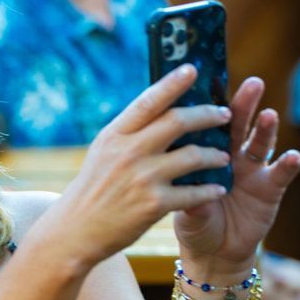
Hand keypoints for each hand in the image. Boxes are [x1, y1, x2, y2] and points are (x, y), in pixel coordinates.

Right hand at [29, 64, 233, 270]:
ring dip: (214, 154)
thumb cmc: (93, 189)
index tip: (192, 69)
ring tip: (223, 155)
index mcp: (115, 135)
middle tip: (224, 114)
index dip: (172, 83)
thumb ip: (129, 133)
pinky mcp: (153, 205)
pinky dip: (210, 190)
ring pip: (192, 156)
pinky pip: (194, 193)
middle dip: (207, 115)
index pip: (148, 101)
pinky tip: (218, 188)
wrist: (75, 230)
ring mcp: (142, 178)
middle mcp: (128, 152)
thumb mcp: (103, 152)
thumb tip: (161, 108)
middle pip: (178, 122)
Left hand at [173, 78, 299, 274]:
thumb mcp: (178, 204)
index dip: (206, 103)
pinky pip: (280, 174)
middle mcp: (229, 154)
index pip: (204, 122)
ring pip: (259, 143)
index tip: (210, 80)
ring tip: (269, 115)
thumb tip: (175, 179)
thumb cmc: (191, 220)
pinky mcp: (269, 188)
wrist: (212, 251)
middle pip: (235, 125)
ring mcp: (251, 169)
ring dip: (266, 129)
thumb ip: (180, 189)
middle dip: (244, 105)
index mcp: (202, 151)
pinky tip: (293, 156)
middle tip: (252, 84)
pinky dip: (287, 165)